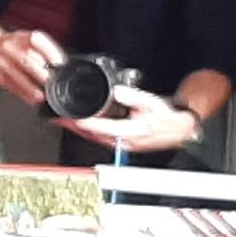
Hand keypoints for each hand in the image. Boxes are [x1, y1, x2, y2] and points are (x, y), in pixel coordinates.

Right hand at [0, 20, 64, 104]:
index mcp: (22, 37)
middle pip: (27, 60)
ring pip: (18, 76)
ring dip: (32, 89)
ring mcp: (1, 60)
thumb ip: (40, 53)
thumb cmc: (8, 45)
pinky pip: (11, 86)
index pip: (37, 40)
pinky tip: (32, 100)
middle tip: (51, 84)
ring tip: (42, 97)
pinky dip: (24, 95)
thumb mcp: (24, 41)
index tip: (58, 63)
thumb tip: (58, 68)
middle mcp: (11, 46)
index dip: (49, 52)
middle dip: (41, 75)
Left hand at [59, 83, 203, 154]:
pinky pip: (100, 138)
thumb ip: (133, 97)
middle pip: (91, 135)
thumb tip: (118, 92)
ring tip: (63, 121)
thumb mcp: (151, 102)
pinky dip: (88, 131)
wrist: (178, 129)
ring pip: (94, 138)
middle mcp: (122, 142)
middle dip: (73, 127)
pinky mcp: (121, 143)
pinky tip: (81, 125)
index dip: (83, 122)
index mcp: (128, 132)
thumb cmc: (165, 117)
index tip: (70, 118)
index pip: (100, 128)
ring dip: (78, 130)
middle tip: (57, 119)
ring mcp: (121, 144)